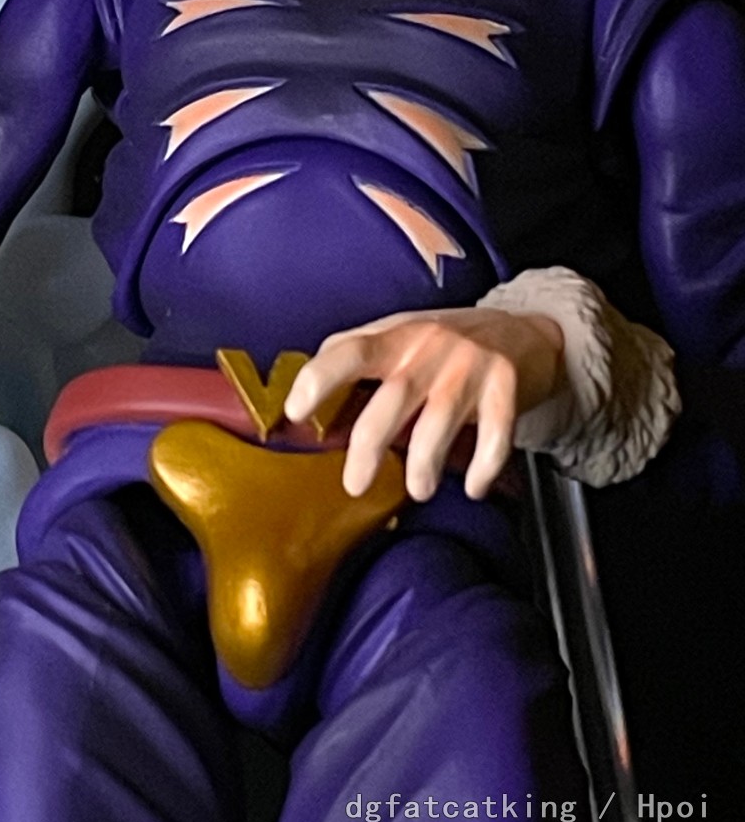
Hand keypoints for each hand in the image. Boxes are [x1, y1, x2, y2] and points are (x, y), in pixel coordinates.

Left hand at [285, 307, 565, 502]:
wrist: (525, 331)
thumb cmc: (448, 341)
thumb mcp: (401, 333)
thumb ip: (359, 352)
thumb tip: (304, 383)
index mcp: (396, 335)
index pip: (349, 350)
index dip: (319, 378)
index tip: (295, 412)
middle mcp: (431, 348)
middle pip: (392, 399)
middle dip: (369, 447)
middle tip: (355, 483)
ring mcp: (471, 367)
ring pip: (438, 422)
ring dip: (423, 465)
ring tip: (417, 489)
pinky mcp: (508, 387)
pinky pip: (494, 437)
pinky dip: (482, 468)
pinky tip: (473, 487)